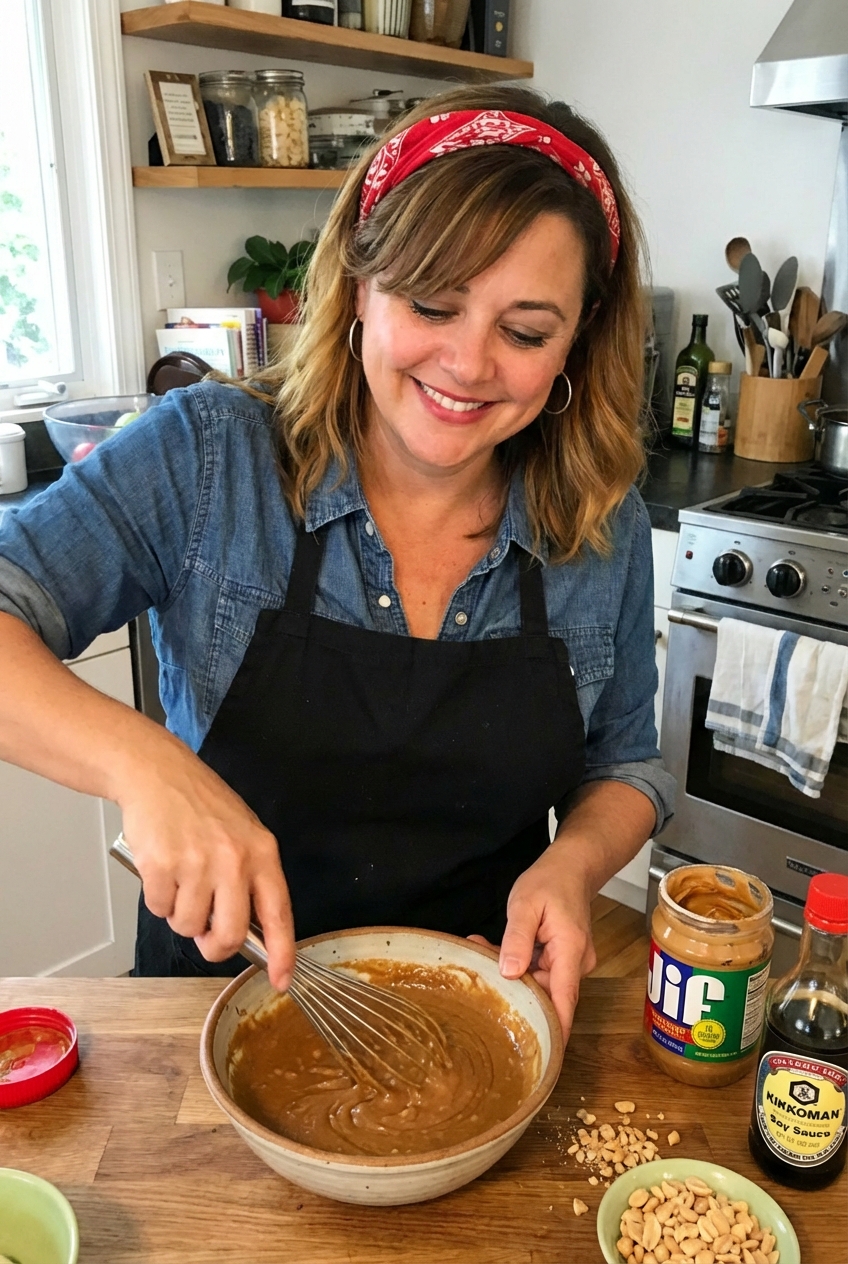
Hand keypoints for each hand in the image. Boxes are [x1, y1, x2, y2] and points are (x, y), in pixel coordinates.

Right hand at [118, 737, 295, 990]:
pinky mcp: (162, 866)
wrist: (157, 773)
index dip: (282, 953)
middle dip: (215, 946)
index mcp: (261, 852)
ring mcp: (196, 864)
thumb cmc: (200, 805)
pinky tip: (161, 869)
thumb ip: (249, 879)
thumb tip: (247, 933)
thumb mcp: (242, 834)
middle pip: (231, 934)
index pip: (278, 913)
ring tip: (180, 880)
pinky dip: (157, 899)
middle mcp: (233, 860)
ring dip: (181, 915)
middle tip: (205, 934)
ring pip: (189, 926)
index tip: (281, 980)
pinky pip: (159, 909)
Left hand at [471, 844, 596, 1043]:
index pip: (564, 1001)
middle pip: (544, 992)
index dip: (555, 1031)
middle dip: (511, 988)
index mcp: (570, 952)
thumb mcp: (525, 904)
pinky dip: (517, 962)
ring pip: (537, 981)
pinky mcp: (562, 959)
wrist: (573, 866)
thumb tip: (509, 974)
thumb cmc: (551, 881)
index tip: (542, 1057)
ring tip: (479, 948)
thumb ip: (516, 939)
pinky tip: (494, 947)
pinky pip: (538, 969)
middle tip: (477, 970)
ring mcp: (570, 963)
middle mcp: (575, 963)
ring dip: (510, 972)